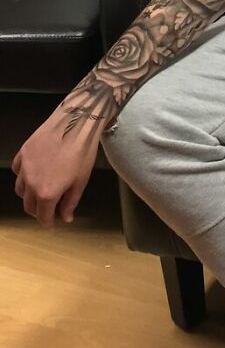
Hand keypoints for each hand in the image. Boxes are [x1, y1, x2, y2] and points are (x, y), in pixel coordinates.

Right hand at [11, 104, 100, 228]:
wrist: (75, 123)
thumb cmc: (82, 152)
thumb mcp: (81, 181)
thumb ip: (71, 202)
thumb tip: (65, 218)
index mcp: (47, 193)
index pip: (43, 216)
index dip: (48, 223)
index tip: (53, 224)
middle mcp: (31, 183)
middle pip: (29, 206)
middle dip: (38, 211)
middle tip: (49, 210)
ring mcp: (25, 167)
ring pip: (20, 190)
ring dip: (29, 196)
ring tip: (40, 193)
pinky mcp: (23, 153)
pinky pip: (18, 171)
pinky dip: (23, 177)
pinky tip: (33, 175)